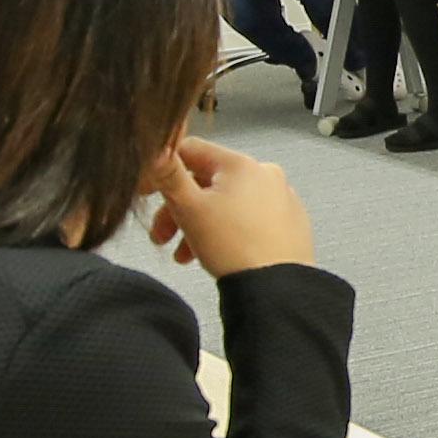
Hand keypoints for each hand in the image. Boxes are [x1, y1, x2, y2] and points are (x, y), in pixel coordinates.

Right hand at [142, 137, 316, 276]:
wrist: (276, 289)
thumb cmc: (234, 249)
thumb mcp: (189, 208)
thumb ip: (168, 175)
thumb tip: (154, 148)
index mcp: (240, 164)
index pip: (191, 150)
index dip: (163, 170)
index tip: (148, 192)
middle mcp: (265, 174)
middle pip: (207, 181)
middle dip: (179, 208)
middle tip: (162, 234)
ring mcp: (281, 198)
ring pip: (226, 203)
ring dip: (199, 224)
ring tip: (184, 253)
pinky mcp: (289, 222)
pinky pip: (249, 219)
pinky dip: (227, 231)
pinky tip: (215, 252)